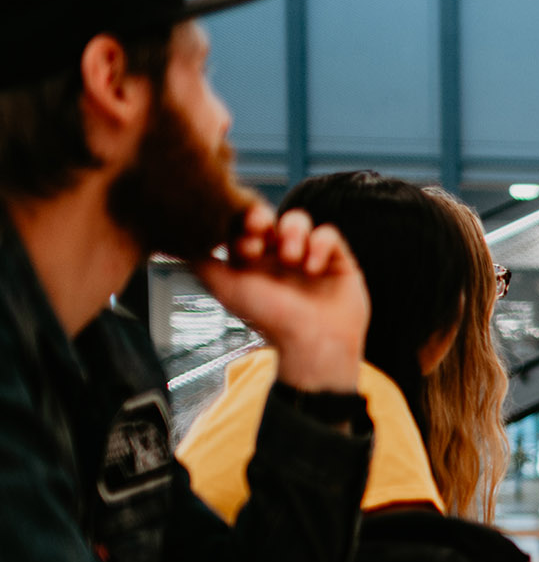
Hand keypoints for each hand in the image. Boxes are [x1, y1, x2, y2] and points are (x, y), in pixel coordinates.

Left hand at [192, 204, 369, 393]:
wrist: (312, 343)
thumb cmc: (268, 319)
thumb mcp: (226, 288)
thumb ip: (202, 263)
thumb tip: (179, 244)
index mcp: (253, 262)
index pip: (244, 227)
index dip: (244, 224)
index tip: (247, 240)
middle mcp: (279, 258)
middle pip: (270, 218)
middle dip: (265, 220)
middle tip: (264, 232)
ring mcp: (308, 258)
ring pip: (299, 221)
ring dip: (294, 231)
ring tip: (292, 256)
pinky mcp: (337, 261)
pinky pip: (328, 234)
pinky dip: (320, 244)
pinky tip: (314, 267)